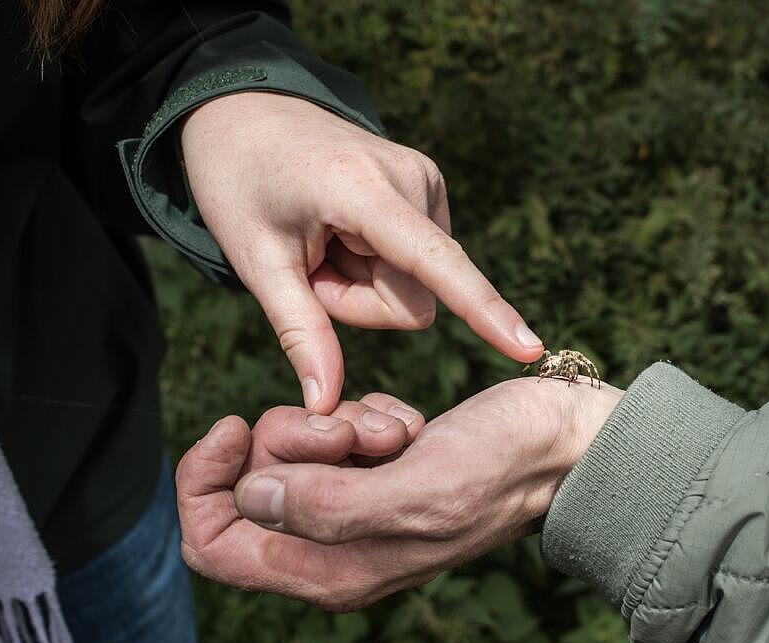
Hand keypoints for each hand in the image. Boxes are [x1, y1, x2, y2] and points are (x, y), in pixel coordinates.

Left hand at [176, 377, 622, 610]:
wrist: (563, 444)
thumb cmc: (501, 468)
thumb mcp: (415, 489)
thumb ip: (325, 505)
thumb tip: (248, 497)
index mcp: (331, 573)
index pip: (213, 547)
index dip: (206, 486)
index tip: (236, 426)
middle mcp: (334, 549)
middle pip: (249, 487)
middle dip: (289, 440)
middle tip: (347, 429)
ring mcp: (356, 510)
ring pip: (291, 454)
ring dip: (338, 423)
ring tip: (395, 432)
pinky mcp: (378, 473)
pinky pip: (334, 434)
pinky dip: (365, 417)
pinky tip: (411, 429)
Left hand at [180, 92, 544, 413]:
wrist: (248, 112)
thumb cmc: (241, 183)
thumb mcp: (255, 261)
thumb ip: (299, 332)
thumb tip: (325, 404)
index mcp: (362, 188)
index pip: (434, 263)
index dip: (482, 310)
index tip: (528, 346)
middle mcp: (413, 177)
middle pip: (414, 298)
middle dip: (361, 303)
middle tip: (311, 263)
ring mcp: (428, 179)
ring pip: (419, 286)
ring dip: (366, 282)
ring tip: (324, 240)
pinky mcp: (431, 187)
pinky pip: (419, 264)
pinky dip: (376, 263)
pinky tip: (342, 230)